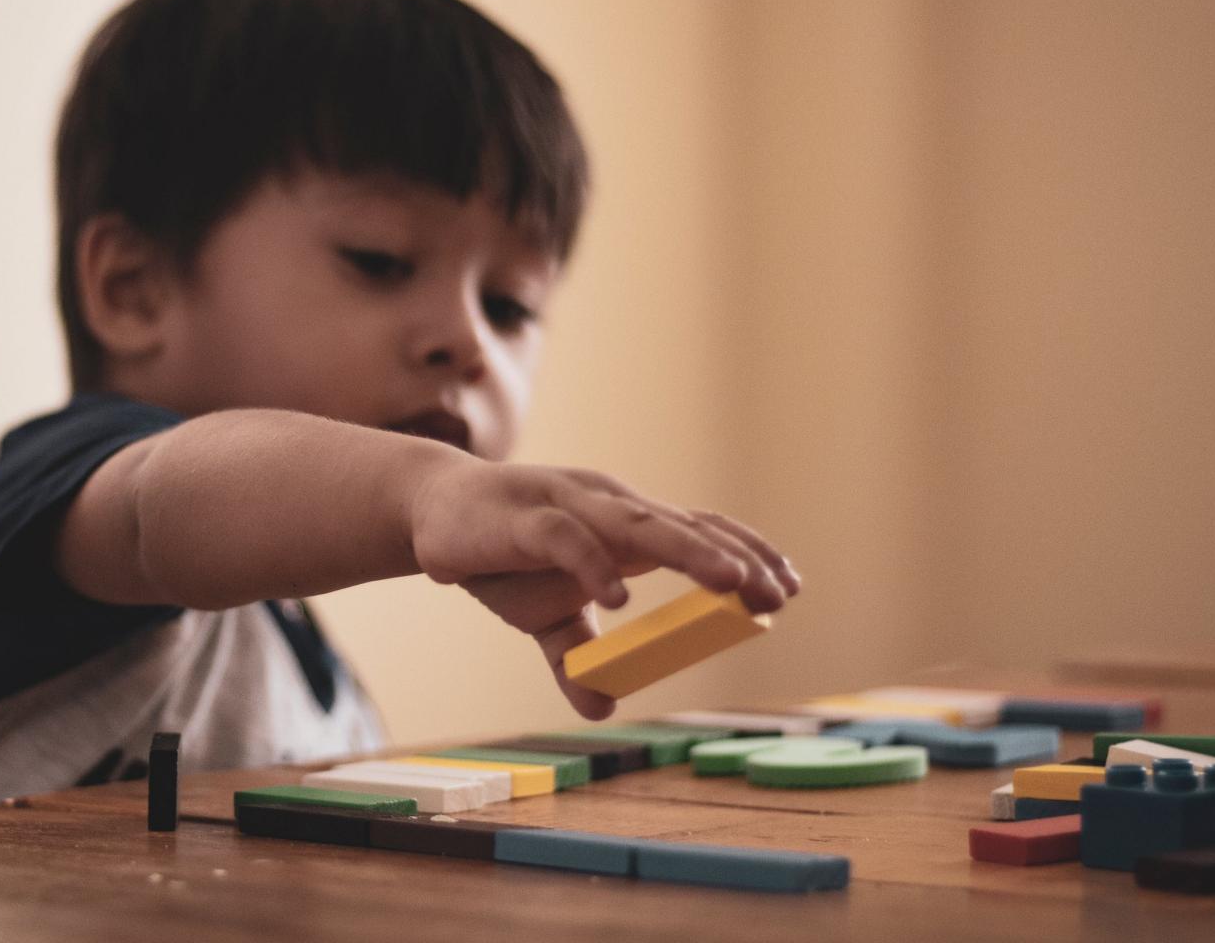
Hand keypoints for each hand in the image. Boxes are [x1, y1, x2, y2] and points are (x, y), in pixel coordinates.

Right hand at [407, 457, 801, 718]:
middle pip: (683, 526)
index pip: (697, 530)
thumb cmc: (497, 554)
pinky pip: (568, 539)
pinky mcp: (525, 518)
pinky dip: (595, 567)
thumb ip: (576, 656)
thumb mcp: (543, 617)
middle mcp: (606, 507)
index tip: (787, 591)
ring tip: (731, 581)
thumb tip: (602, 708)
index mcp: (622, 526)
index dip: (744, 554)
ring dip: (689, 550)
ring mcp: (568, 506)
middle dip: (735, 558)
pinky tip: (619, 601)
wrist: (428, 513)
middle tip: (777, 593)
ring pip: (638, 525)